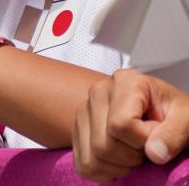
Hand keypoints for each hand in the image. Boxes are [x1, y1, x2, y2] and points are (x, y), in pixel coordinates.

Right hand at [73, 69, 188, 181]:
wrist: (160, 112)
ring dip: (118, 166)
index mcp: (125, 82)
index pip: (121, 124)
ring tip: (133, 152)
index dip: (142, 141)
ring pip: (92, 157)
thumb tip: (155, 153)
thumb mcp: (185, 119)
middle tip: (145, 148)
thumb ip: (174, 134)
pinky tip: (119, 162)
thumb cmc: (173, 113)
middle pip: (103, 144)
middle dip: (130, 157)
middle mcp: (98, 92)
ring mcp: (84, 111)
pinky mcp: (78, 129)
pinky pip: (83, 164)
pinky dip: (102, 172)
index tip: (156, 135)